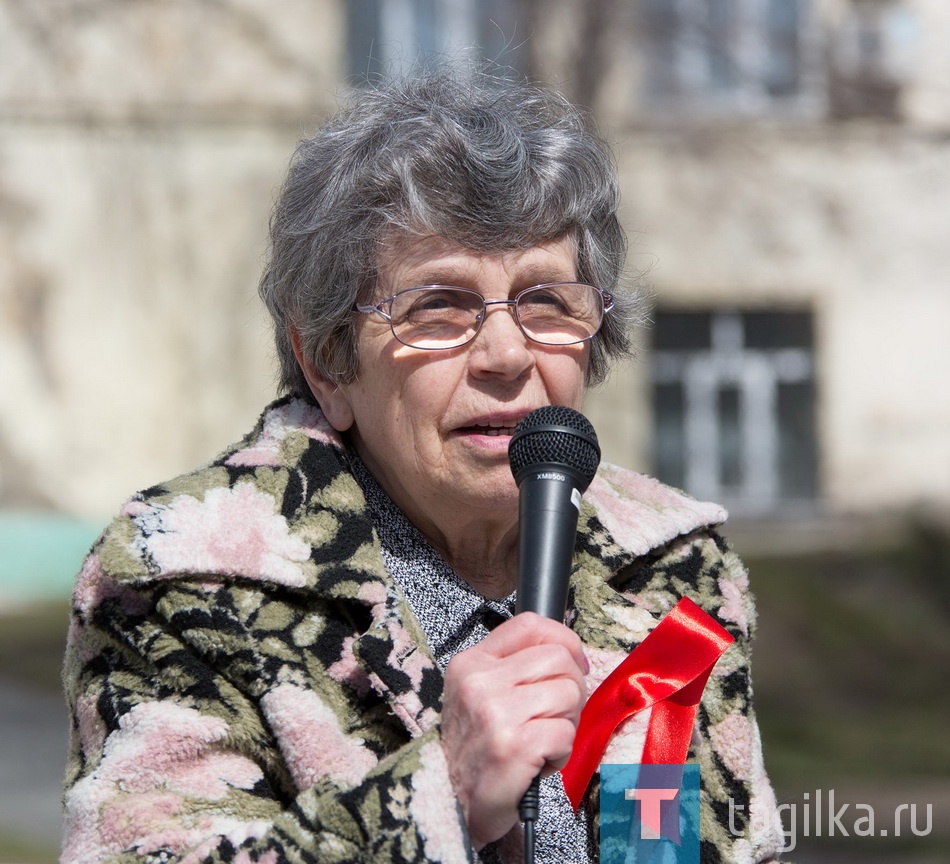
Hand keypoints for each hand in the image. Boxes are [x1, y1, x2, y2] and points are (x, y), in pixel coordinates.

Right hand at [440, 612, 587, 848]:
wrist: (453, 804)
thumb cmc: (477, 750)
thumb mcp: (481, 694)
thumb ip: (516, 667)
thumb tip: (572, 654)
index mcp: (472, 663)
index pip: (530, 625)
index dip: (564, 639)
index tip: (574, 662)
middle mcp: (479, 682)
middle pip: (558, 658)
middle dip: (571, 688)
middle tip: (555, 715)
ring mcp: (495, 713)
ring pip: (568, 694)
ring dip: (566, 723)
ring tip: (542, 741)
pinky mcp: (513, 746)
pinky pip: (565, 732)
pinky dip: (562, 752)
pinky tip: (539, 761)